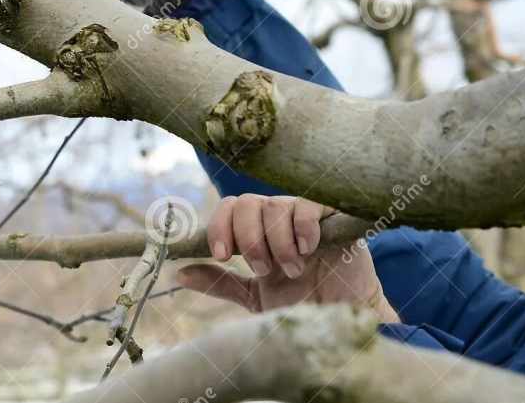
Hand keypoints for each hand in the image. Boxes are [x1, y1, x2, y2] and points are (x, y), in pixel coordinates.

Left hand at [177, 194, 398, 322]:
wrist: (344, 321)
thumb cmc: (303, 308)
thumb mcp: (255, 298)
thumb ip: (220, 282)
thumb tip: (179, 272)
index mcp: (256, 232)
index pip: (228, 208)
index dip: (219, 227)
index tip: (222, 255)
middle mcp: (277, 219)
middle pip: (245, 202)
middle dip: (248, 239)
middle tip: (263, 269)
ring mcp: (304, 216)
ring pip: (275, 206)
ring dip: (277, 243)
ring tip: (293, 269)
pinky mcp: (333, 218)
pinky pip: (309, 205)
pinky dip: (303, 229)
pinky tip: (309, 251)